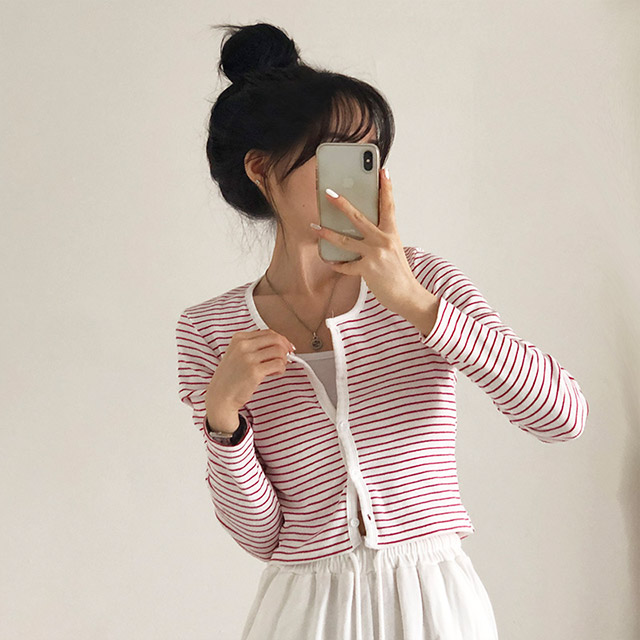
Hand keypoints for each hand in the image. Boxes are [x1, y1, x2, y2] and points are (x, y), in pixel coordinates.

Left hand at [310, 168, 423, 315]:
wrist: (408, 295)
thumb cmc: (400, 274)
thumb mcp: (394, 250)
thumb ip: (381, 238)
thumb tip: (362, 229)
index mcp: (392, 233)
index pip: (388, 206)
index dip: (386, 188)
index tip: (382, 172)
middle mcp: (384, 240)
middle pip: (359, 218)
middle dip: (342, 204)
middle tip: (329, 193)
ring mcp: (375, 254)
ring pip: (346, 240)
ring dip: (328, 233)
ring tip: (316, 227)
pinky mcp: (367, 269)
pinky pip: (346, 265)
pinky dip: (337, 264)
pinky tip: (329, 261)